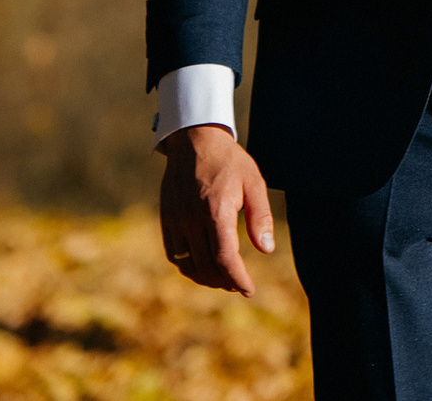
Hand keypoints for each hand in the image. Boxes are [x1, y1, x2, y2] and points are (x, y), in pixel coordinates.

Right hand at [158, 123, 275, 294]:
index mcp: (216, 211)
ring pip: (187, 264)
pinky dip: (187, 266)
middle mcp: (191, 219)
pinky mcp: (165, 219)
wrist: (195, 141)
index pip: (225, 258)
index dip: (237, 278)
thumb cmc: (230, 162)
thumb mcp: (254, 183)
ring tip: (223, 279)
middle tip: (238, 285)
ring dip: (205, 277)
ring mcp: (175, 220)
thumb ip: (260, 218)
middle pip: (206, 266)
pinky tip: (201, 265)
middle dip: (224, 281)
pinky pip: (173, 253)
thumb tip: (266, 250)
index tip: (249, 290)